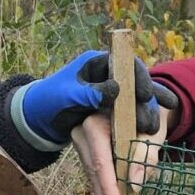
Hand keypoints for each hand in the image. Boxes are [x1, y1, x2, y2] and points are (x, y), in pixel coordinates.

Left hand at [18, 50, 180, 143]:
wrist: (38, 119)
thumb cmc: (48, 101)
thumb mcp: (66, 96)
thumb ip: (89, 93)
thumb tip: (116, 90)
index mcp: (96, 64)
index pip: (125, 64)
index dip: (139, 77)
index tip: (144, 95)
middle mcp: (108, 76)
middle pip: (136, 83)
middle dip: (146, 102)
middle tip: (149, 122)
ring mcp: (112, 94)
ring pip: (137, 100)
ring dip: (147, 114)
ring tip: (154, 131)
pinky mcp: (112, 111)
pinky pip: (131, 114)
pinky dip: (143, 120)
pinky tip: (156, 128)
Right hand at [72, 110, 168, 194]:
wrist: (138, 97)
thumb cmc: (147, 111)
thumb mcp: (152, 129)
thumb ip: (145, 154)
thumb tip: (135, 184)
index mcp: (97, 120)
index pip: (100, 159)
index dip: (108, 186)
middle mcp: (83, 129)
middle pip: (93, 170)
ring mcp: (81, 139)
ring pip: (90, 173)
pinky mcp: (85, 147)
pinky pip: (92, 171)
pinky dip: (101, 188)